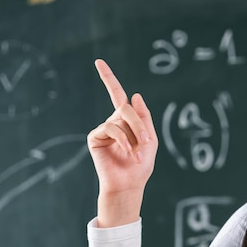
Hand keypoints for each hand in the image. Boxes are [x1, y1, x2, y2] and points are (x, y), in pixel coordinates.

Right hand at [87, 59, 157, 225]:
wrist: (129, 184)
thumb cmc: (141, 165)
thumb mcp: (150, 139)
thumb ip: (144, 117)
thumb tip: (136, 94)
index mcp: (126, 121)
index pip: (118, 95)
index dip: (108, 78)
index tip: (98, 61)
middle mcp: (114, 122)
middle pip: (126, 107)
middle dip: (139, 122)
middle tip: (146, 141)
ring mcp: (103, 129)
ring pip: (120, 117)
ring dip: (134, 133)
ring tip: (138, 152)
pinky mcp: (95, 138)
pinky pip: (110, 128)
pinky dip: (122, 138)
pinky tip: (128, 151)